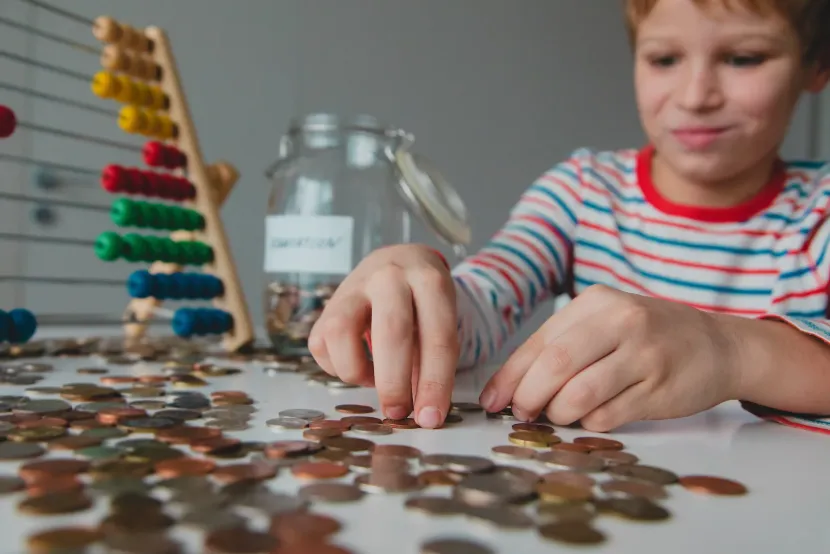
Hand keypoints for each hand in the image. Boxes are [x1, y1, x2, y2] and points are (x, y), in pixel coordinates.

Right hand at [308, 244, 458, 428]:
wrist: (396, 262)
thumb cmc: (423, 302)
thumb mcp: (439, 320)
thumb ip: (432, 362)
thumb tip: (423, 414)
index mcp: (430, 281)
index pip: (437, 337)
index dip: (436, 383)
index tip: (431, 419)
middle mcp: (390, 277)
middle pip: (390, 332)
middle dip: (394, 383)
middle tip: (398, 413)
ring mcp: (354, 286)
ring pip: (341, 333)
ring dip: (356, 370)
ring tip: (371, 381)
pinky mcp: (328, 303)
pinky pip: (321, 343)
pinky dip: (336, 366)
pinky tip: (356, 366)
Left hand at [478, 284, 742, 431]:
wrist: (718, 346)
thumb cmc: (648, 336)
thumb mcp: (606, 322)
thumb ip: (563, 345)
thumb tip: (510, 387)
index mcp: (597, 302)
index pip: (540, 341)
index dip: (510, 375)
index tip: (493, 400)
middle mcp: (621, 322)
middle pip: (555, 364)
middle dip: (529, 396)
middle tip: (523, 413)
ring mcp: (644, 355)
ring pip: (579, 394)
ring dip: (559, 413)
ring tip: (559, 415)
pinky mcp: (660, 389)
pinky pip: (608, 415)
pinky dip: (589, 422)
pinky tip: (591, 416)